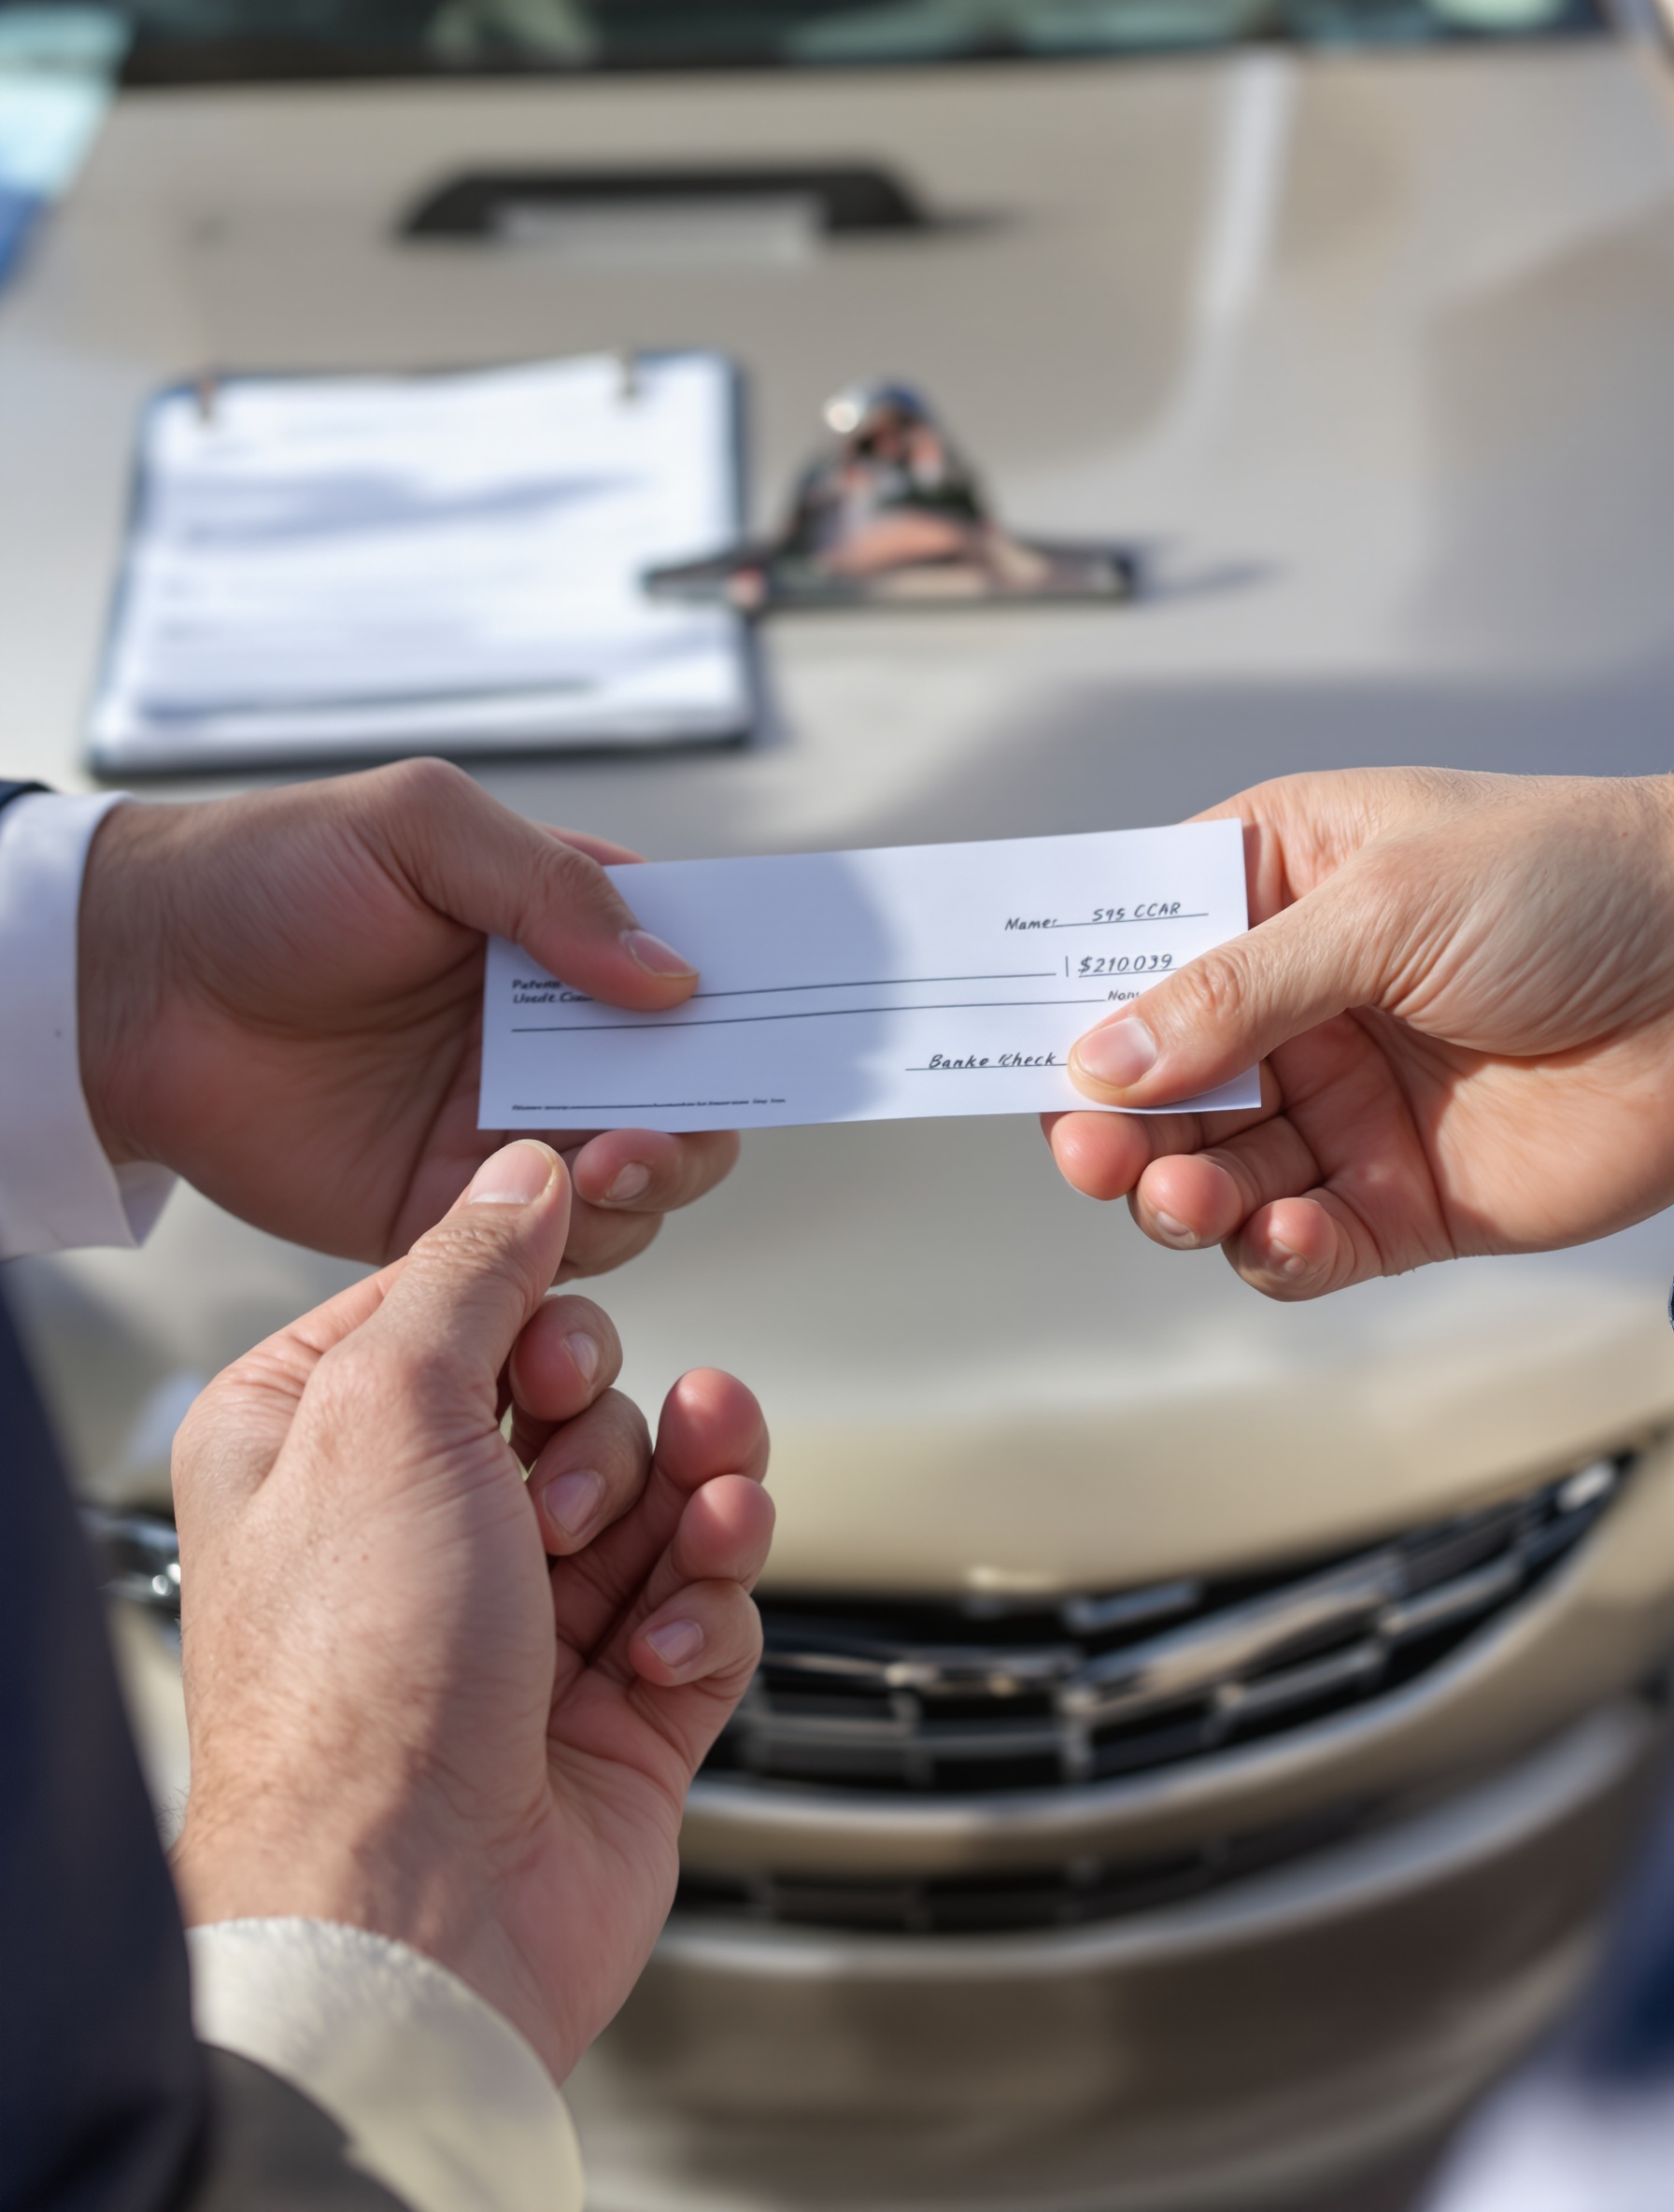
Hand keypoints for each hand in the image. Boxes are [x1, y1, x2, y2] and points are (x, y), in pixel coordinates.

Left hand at [78, 758, 739, 1271]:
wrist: (134, 991)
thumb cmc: (267, 878)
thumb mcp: (419, 829)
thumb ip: (551, 891)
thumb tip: (675, 977)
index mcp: (556, 934)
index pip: (693, 961)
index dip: (754, 989)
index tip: (809, 1017)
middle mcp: (551, 1036)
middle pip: (692, 1088)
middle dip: (711, 1110)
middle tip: (672, 1117)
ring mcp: (507, 1124)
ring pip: (644, 1176)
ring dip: (654, 1175)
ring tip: (606, 1159)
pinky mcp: (452, 1206)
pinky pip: (555, 1243)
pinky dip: (583, 1237)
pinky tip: (557, 1204)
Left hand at [168, 1138, 771, 2081]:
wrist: (415, 1917)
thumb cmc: (360, 1686)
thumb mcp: (388, 1410)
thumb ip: (468, 1270)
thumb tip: (521, 1169)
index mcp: (323, 1447)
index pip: (461, 1312)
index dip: (534, 1305)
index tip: (568, 1313)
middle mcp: (419, 1529)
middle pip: (578, 1397)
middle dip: (602, 1431)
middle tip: (562, 1486)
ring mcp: (523, 1621)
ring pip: (659, 1491)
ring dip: (688, 1498)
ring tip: (687, 1525)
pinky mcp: (615, 1704)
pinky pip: (706, 1603)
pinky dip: (708, 1610)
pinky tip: (667, 1646)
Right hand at [1044, 768, 1673, 1298]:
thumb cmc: (1579, 883)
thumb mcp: (1388, 901)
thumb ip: (1240, 987)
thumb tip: (1104, 1054)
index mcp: (1275, 888)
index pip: (1130, 946)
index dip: (1064, 1000)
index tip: (1003, 1047)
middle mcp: (1293, 1001)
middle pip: (1151, 1081)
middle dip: (1109, 1122)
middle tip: (1091, 1148)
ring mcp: (1341, 1102)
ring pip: (1211, 1170)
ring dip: (1181, 1194)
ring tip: (1189, 1197)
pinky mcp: (1396, 1196)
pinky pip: (1300, 1240)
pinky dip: (1271, 1250)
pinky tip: (1273, 1234)